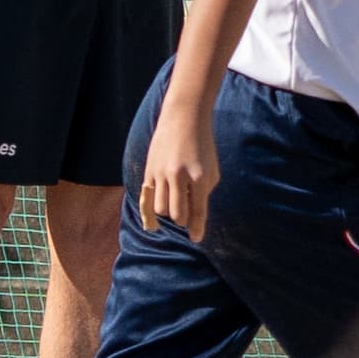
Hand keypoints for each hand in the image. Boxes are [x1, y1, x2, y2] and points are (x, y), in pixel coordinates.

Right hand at [139, 98, 218, 241]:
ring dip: (168, 212)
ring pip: (161, 209)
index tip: (196, 239)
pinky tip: (152, 220)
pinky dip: (150, 211)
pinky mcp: (149, 170)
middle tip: (187, 216)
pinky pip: (147, 198)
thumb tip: (195, 217)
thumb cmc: (203, 145)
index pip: (197, 210)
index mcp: (199, 177)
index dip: (197, 228)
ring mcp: (161, 173)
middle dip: (183, 220)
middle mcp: (179, 176)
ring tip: (175, 203)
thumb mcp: (211, 169)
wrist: (184, 118)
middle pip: (177, 214)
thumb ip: (204, 193)